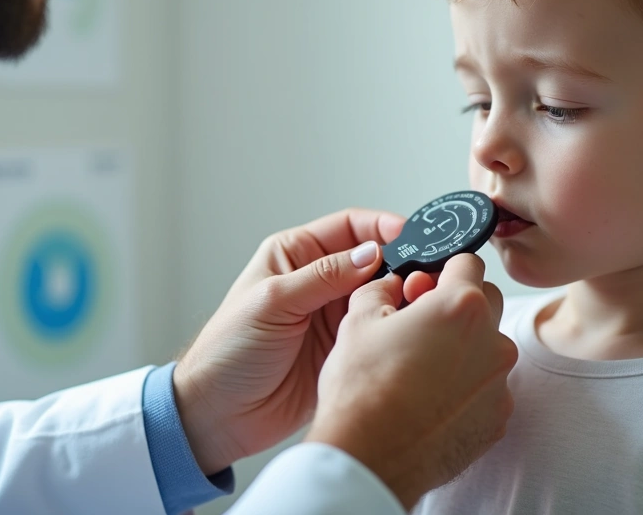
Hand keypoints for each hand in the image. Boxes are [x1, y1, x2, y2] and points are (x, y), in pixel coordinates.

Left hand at [173, 208, 404, 474]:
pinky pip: (377, 329)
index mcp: (295, 256)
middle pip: (373, 260)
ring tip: (417, 301)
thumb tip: (371, 253)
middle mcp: (317, 281)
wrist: (220, 414)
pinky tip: (405, 327)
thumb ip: (323, 276)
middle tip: (421, 274)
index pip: (349, 228)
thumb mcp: (273, 302)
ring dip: (400, 296)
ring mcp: (332, 315)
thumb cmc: (229, 352)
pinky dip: (393, 326)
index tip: (411, 234)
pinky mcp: (344, 347)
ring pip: (381, 294)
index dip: (381, 228)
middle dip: (400, 263)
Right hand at [305, 254, 517, 509]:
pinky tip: (432, 400)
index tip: (425, 286)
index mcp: (462, 306)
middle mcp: (493, 340)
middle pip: (485, 302)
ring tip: (421, 370)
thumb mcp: (358, 319)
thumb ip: (382, 287)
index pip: (467, 261)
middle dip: (457, 306)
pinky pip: (487, 387)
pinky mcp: (498, 417)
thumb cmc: (362, 387)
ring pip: (488, 347)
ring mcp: (500, 382)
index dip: (442, 269)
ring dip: (464, 348)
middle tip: (419, 326)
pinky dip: (467, 388)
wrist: (369, 456)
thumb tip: (393, 283)